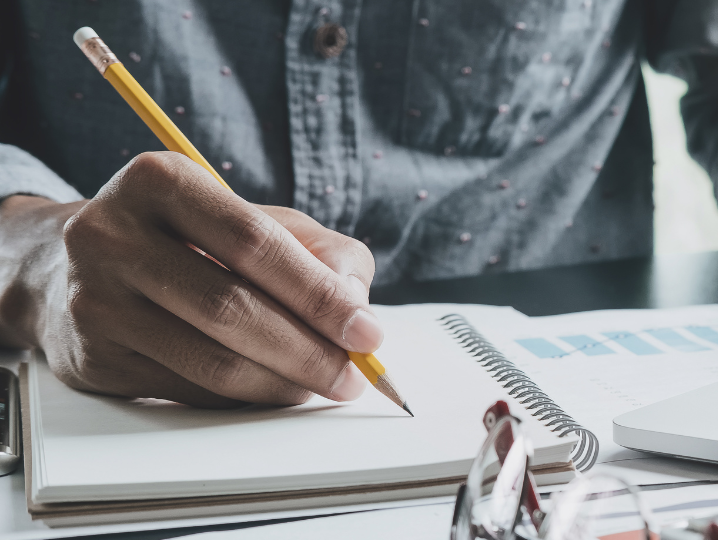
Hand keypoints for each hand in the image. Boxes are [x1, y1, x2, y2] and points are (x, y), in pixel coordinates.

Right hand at [1, 152, 380, 406]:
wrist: (66, 268)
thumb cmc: (187, 239)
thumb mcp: (252, 218)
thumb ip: (319, 250)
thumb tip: (354, 304)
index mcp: (159, 181)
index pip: (253, 243)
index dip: (318, 293)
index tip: (367, 330)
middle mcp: (112, 236)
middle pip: (231, 308)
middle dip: (308, 350)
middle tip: (352, 374)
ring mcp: (93, 300)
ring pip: (210, 361)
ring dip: (281, 383)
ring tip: (320, 384)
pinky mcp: (91, 357)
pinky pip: (187, 391)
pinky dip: (244, 397)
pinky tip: (272, 387)